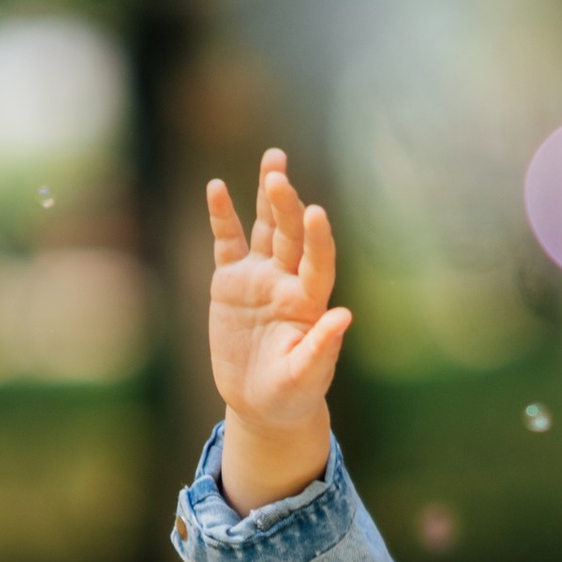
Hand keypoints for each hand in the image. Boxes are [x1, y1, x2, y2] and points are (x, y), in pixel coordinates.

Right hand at [206, 153, 351, 507]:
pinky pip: (227, 242)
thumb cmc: (291, 394)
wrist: (260, 402)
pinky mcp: (230, 281)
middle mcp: (287, 281)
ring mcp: (259, 277)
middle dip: (286, 205)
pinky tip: (217, 187)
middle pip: (290, 235)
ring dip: (268, 195)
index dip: (318, 238)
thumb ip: (322, 348)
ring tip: (273, 159)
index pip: (318, 262)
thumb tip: (344, 316)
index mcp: (309, 302)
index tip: (315, 213)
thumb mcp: (305, 378)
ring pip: (266, 228)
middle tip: (278, 176)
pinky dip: (222, 216)